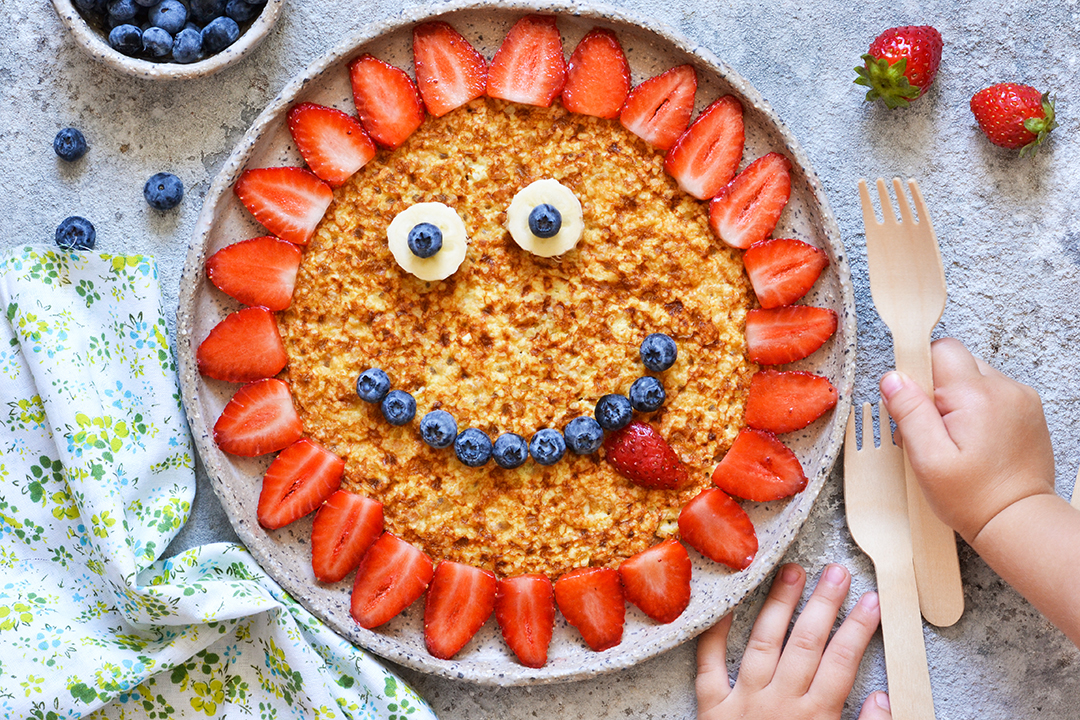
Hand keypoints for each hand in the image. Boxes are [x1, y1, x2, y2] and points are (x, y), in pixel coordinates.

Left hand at [695, 563, 887, 719]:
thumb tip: (883, 697)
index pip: (842, 663)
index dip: (859, 628)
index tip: (872, 598)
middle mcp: (778, 705)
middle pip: (806, 644)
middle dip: (823, 604)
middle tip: (836, 570)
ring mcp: (742, 703)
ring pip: (763, 643)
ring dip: (779, 604)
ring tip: (791, 571)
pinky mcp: (711, 708)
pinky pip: (709, 663)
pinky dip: (715, 632)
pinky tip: (726, 604)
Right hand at [879, 337, 1055, 541]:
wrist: (1019, 521)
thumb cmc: (973, 497)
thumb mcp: (928, 459)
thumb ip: (909, 412)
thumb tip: (893, 378)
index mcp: (977, 396)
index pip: (941, 351)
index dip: (919, 373)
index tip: (915, 404)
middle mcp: (1005, 389)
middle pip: (956, 363)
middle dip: (937, 390)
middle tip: (933, 431)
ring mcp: (1021, 398)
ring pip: (973, 378)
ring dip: (957, 401)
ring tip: (955, 439)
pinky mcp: (1027, 410)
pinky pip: (991, 393)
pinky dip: (977, 410)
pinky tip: (973, 440)